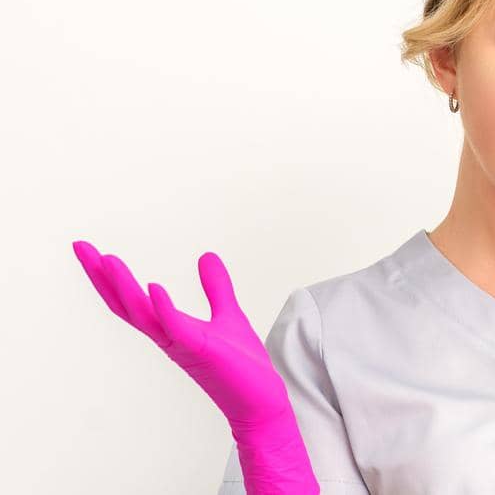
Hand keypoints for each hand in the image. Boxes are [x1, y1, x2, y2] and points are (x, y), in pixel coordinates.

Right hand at [71, 240, 293, 429]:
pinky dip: (164, 308)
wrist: (260, 401)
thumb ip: (216, 287)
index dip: (109, 276)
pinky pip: (176, 328)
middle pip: (125, 304)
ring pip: (142, 314)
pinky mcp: (201, 351)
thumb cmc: (242, 364)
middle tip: (80, 247)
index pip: (130, 300)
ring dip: (124, 287)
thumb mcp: (227, 313)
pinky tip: (154, 286)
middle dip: (101, 276)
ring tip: (106, 259)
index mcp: (170, 328)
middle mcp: (167, 336)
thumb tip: (206, 256)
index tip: (89, 250)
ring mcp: (181, 344)